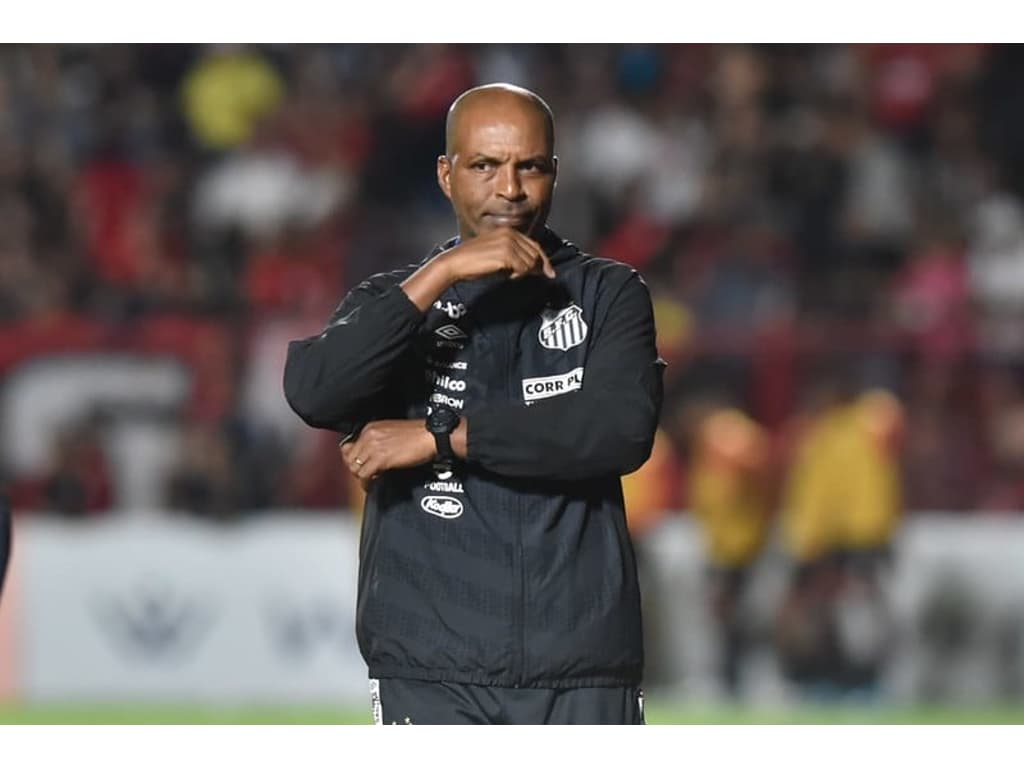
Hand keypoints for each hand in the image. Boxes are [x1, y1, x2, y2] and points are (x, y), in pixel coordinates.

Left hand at [340, 419, 435, 483]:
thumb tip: (370, 456)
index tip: (360, 466)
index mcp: (370, 428)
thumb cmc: (417, 434)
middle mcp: (369, 436)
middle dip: (355, 469)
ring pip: (354, 467)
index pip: (350, 446)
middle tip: (363, 476)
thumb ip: (377, 440)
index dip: (353, 459)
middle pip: (349, 457)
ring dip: (360, 477)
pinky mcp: (381, 459)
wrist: (429, 436)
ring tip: (368, 481)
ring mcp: (374, 447)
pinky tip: (371, 485)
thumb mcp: (391, 432)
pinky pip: (364, 475)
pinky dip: (366, 483)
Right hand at [401, 229, 554, 312]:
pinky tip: (507, 276)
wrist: (456, 263)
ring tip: (510, 275)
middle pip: (536, 254)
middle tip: (536, 278)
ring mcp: (509, 243)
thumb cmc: (473, 262)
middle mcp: (510, 234)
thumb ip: (514, 256)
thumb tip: (534, 268)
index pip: (534, 245)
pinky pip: (523, 268)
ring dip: (524, 273)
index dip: (544, 260)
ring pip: (531, 262)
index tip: (549, 272)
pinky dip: (518, 275)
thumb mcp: (496, 254)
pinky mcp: (506, 254)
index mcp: (508, 231)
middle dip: (537, 268)